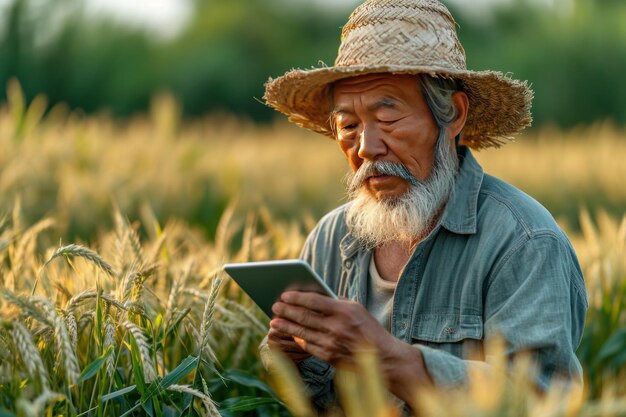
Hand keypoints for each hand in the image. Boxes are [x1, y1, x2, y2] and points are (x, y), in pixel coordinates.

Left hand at [270, 290, 431, 403]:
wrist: (382, 358)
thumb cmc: (369, 329)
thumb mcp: (357, 309)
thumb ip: (336, 302)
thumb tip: (314, 297)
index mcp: (344, 311)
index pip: (314, 300)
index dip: (297, 297)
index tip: (285, 294)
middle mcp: (336, 327)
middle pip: (304, 316)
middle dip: (287, 311)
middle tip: (275, 306)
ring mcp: (331, 343)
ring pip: (302, 332)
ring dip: (286, 326)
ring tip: (275, 321)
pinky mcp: (329, 357)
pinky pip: (308, 346)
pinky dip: (297, 339)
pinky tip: (290, 335)